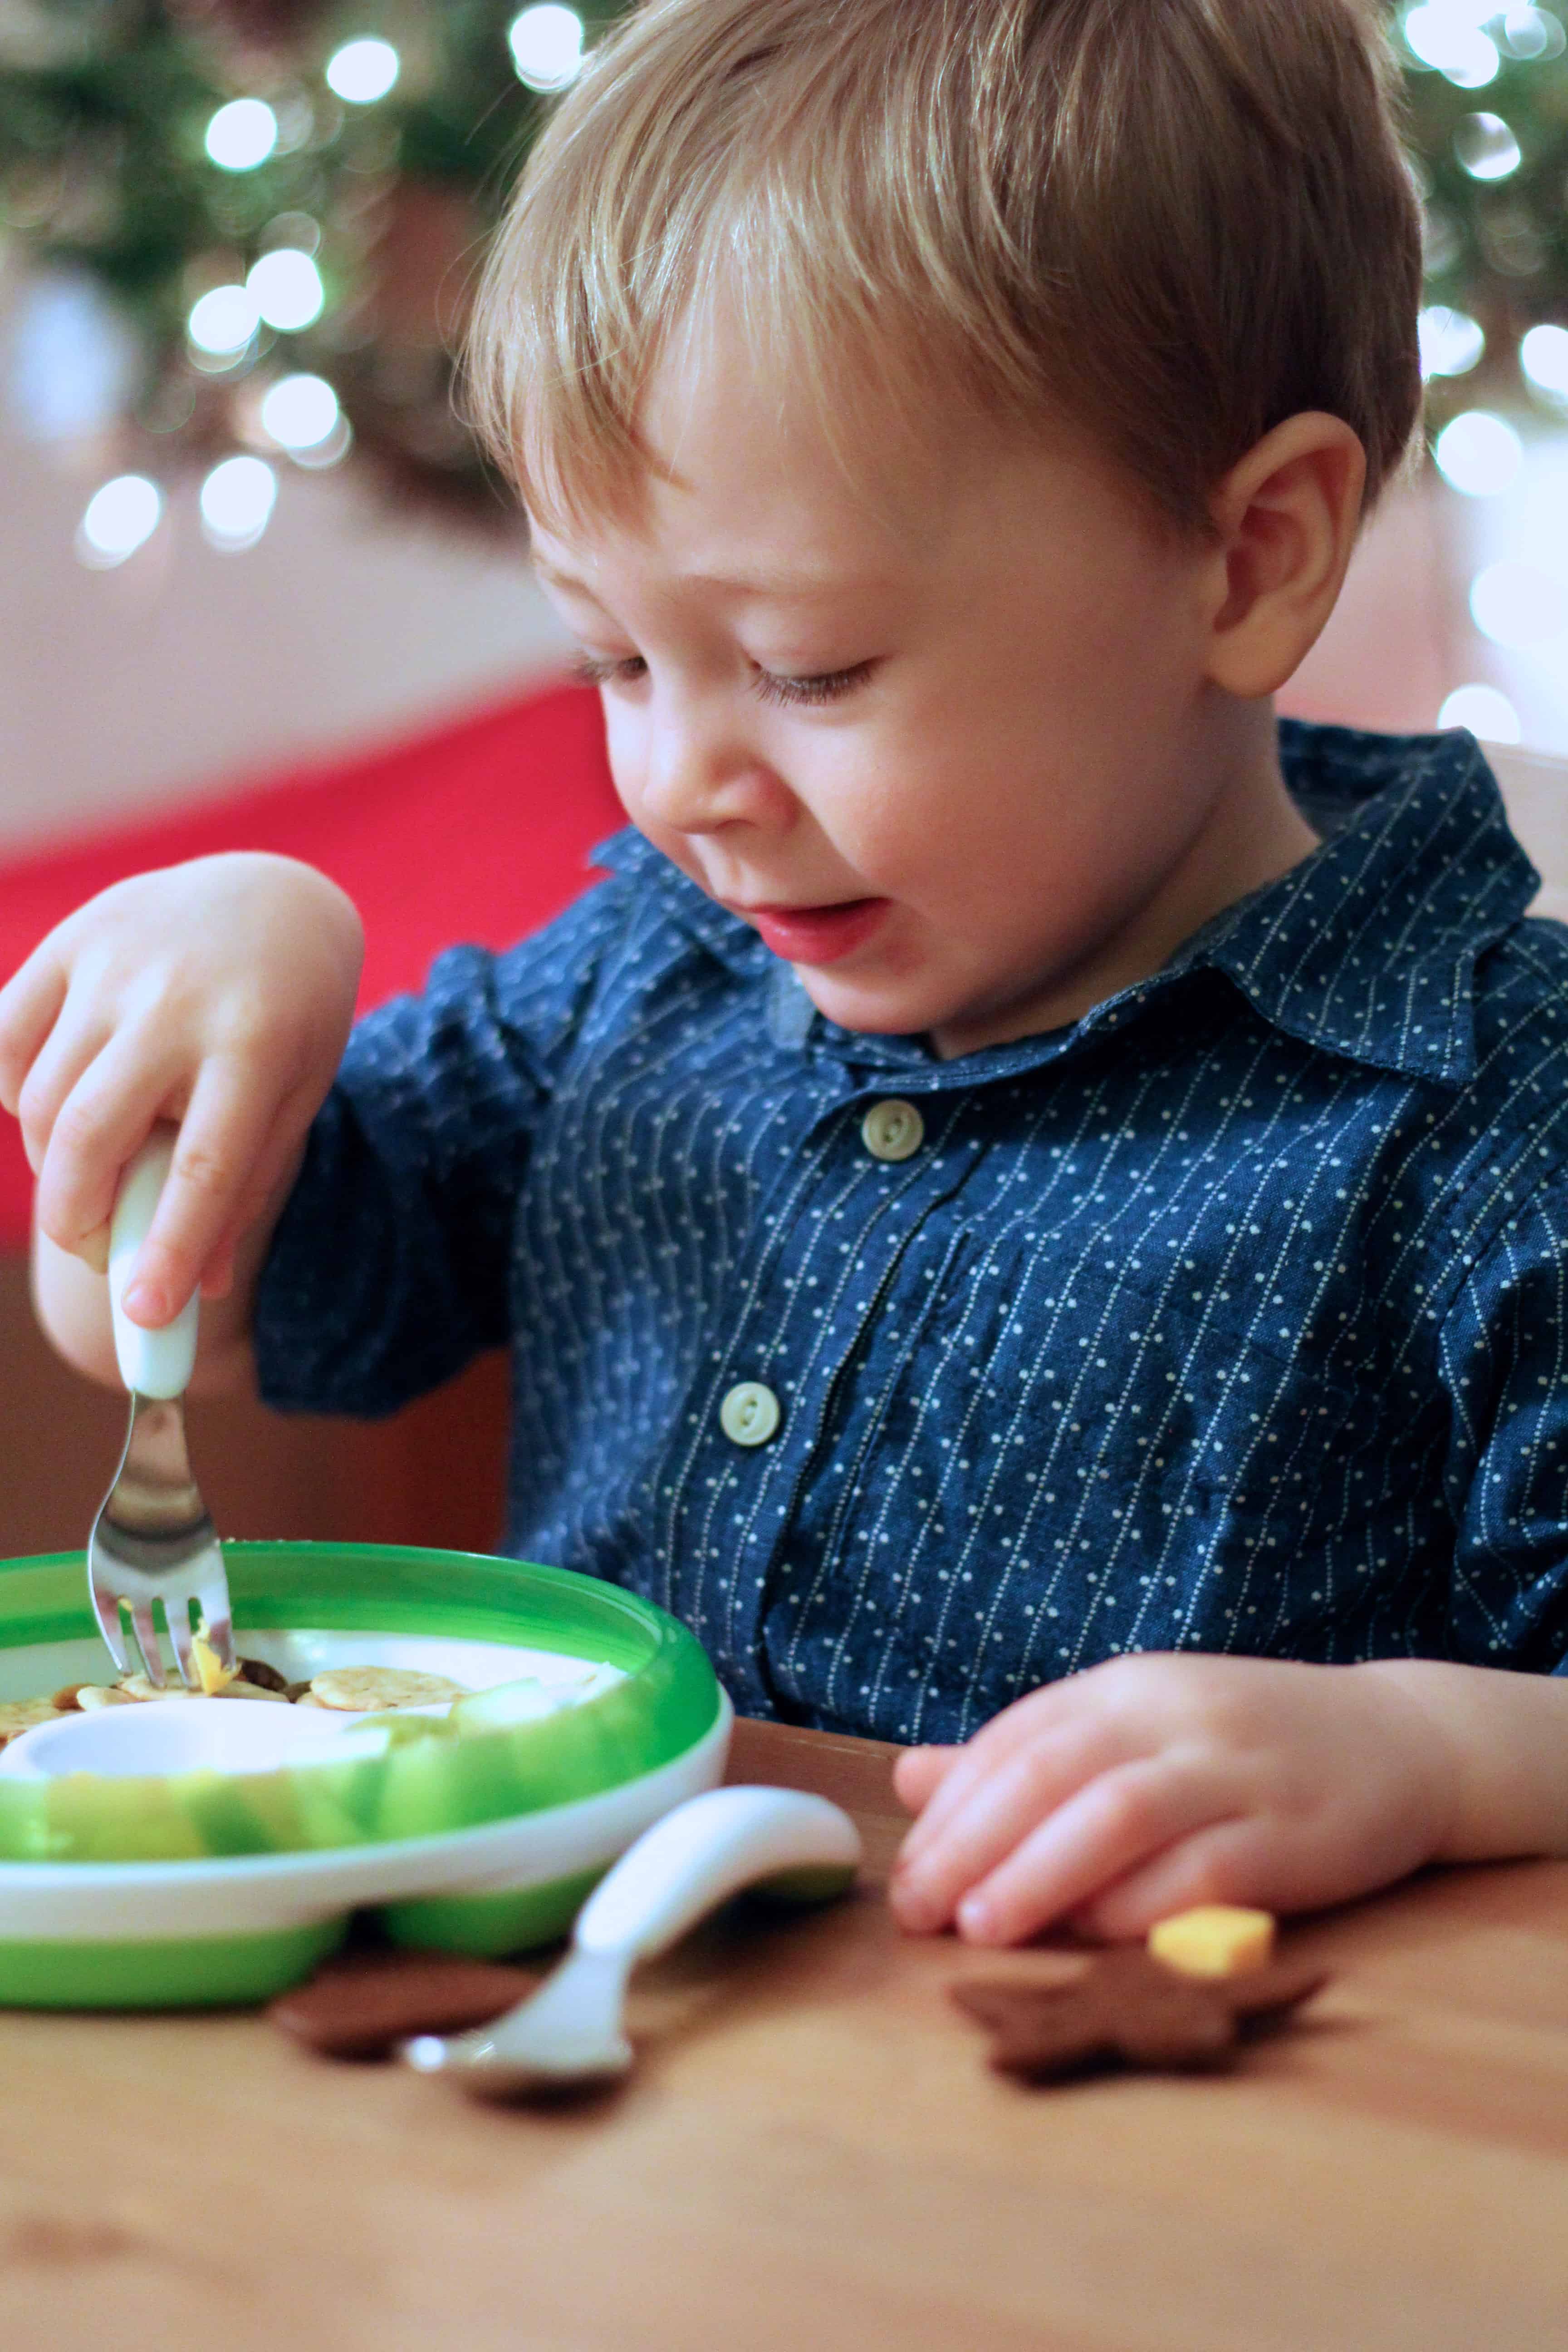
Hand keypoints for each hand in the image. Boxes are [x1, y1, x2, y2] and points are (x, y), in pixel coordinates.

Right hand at [0, 854, 361, 1324]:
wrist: (272, 903)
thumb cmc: (289, 1022)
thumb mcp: (293, 1101)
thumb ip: (244, 1189)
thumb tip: (192, 1289)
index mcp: (256, 1045)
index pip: (203, 1169)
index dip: (167, 1250)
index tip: (145, 1316)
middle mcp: (179, 1001)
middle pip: (92, 1137)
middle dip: (80, 1221)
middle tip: (98, 1251)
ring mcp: (115, 964)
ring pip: (42, 1102)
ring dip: (59, 1164)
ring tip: (102, 1168)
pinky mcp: (68, 942)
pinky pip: (8, 1045)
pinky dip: (23, 1093)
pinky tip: (70, 1098)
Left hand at [889, 1652, 1458, 1944]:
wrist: (1402, 1739)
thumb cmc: (1245, 1745)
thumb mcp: (1135, 1728)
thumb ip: (1028, 1756)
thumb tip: (911, 1778)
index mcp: (1126, 1687)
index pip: (1016, 1740)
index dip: (951, 1809)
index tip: (904, 1878)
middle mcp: (1174, 1716)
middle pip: (1053, 1771)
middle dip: (974, 1843)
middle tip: (921, 1910)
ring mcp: (1236, 1770)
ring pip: (1120, 1812)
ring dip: (1041, 1871)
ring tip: (983, 1925)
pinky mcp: (1292, 1833)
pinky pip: (1204, 1869)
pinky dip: (1140, 1905)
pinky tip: (1093, 1936)